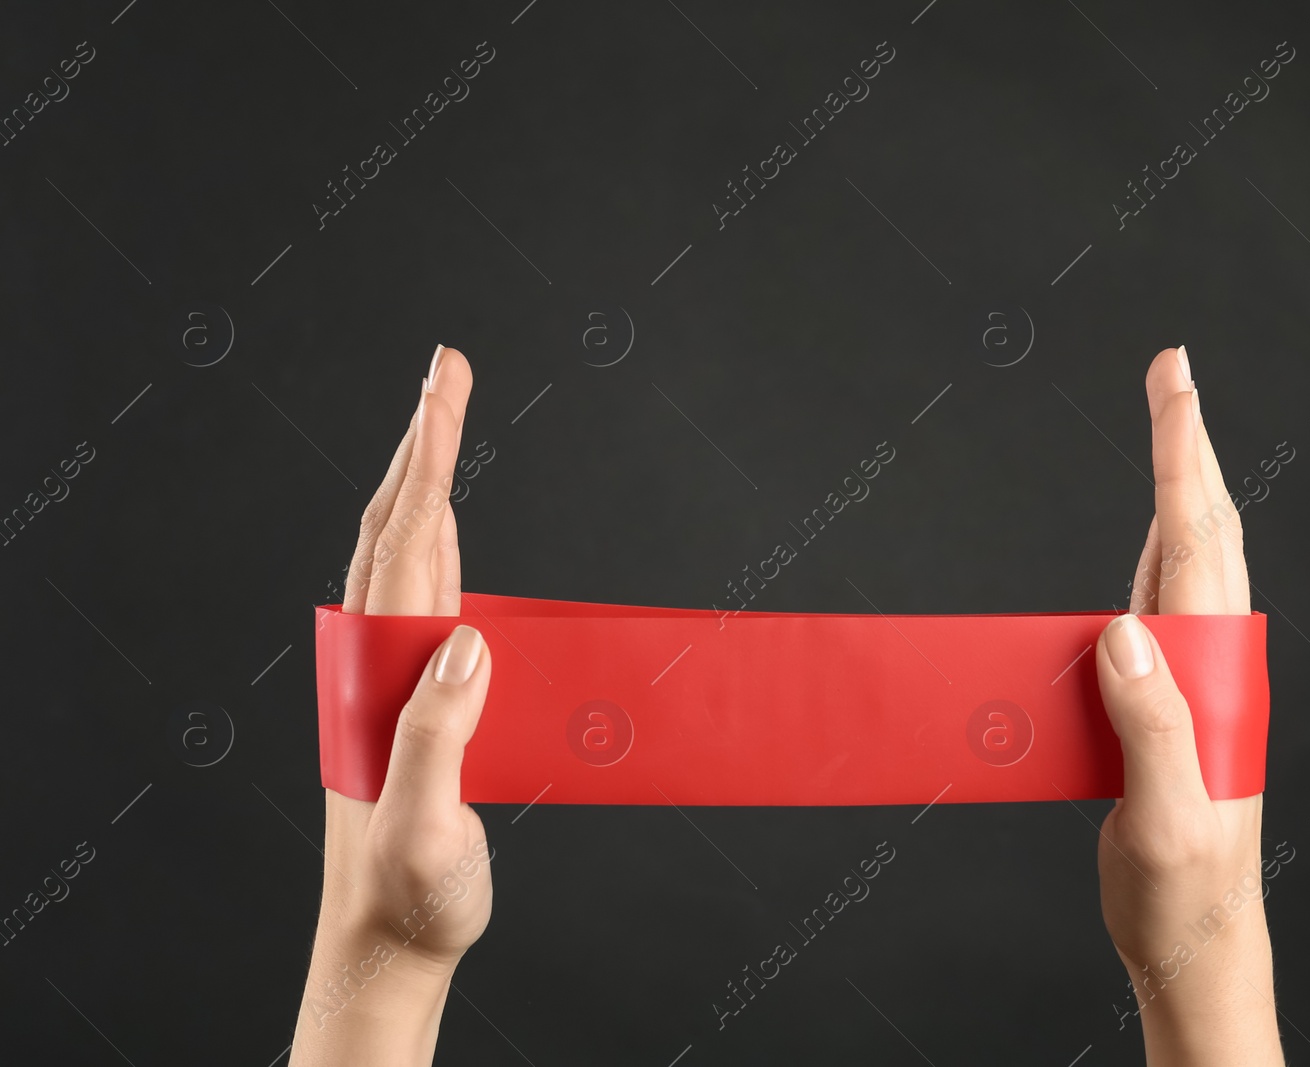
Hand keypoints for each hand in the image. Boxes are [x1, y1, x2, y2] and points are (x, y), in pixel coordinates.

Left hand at [291, 346, 492, 1066]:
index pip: (404, 548)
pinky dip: (437, 541)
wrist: (390, 939)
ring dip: (426, 481)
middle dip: (422, 442)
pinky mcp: (414, 698)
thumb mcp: (420, 826)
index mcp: (378, 680)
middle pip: (398, 529)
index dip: (426, 463)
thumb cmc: (409, 893)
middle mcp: (377, 664)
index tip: (442, 389)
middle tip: (447, 369)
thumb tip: (464, 640)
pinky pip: (426, 599)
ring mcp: (392, 677)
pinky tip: (445, 528)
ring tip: (443, 420)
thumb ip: (435, 734)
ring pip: (406, 556)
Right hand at [1092, 346, 1283, 1064]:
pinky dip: (1157, 546)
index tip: (1174, 386)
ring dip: (1179, 484)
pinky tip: (1151, 535)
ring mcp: (1196, 676)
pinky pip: (1162, 602)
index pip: (1198, 545)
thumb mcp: (1167, 817)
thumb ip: (1153, 724)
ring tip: (1171, 425)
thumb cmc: (1183, 887)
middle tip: (1171, 371)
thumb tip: (1126, 629)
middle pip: (1203, 529)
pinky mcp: (1170, 697)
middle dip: (1188, 443)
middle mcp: (1213, 662)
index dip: (1183, 458)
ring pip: (1188, 558)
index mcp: (1214, 676)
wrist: (1194, 936)